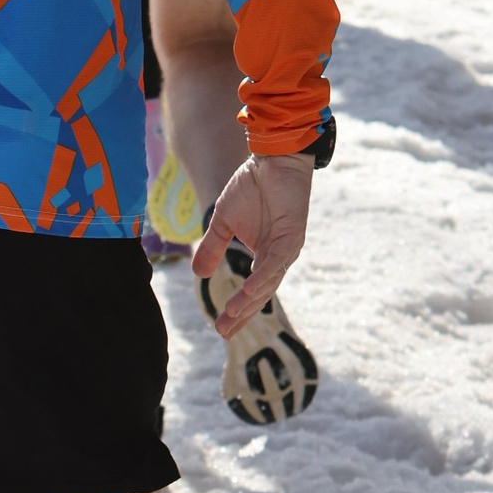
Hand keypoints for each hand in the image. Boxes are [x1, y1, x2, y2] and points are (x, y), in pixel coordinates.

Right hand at [190, 152, 312, 338]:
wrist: (272, 159)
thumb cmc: (252, 187)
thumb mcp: (223, 221)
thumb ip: (212, 247)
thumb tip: (199, 275)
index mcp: (264, 256)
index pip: (251, 291)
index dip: (237, 311)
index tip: (220, 330)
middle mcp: (277, 257)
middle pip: (261, 294)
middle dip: (243, 314)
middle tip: (224, 332)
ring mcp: (287, 248)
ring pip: (269, 281)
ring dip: (251, 299)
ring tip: (234, 314)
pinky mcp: (293, 234)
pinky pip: (278, 260)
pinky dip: (265, 275)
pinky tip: (252, 288)